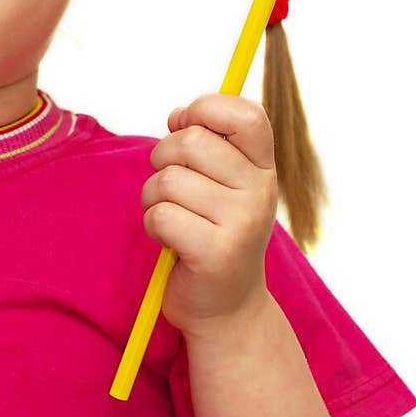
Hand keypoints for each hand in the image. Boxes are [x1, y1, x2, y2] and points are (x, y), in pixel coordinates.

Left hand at [141, 94, 278, 336]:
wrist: (228, 308)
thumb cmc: (214, 234)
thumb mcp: (223, 184)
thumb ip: (207, 144)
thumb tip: (177, 115)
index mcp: (263, 167)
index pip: (247, 114)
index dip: (205, 108)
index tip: (183, 126)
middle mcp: (260, 191)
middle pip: (191, 142)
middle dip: (163, 158)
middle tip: (171, 187)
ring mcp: (242, 223)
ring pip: (168, 180)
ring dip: (153, 198)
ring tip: (172, 218)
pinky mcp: (216, 253)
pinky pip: (160, 215)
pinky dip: (152, 226)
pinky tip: (170, 241)